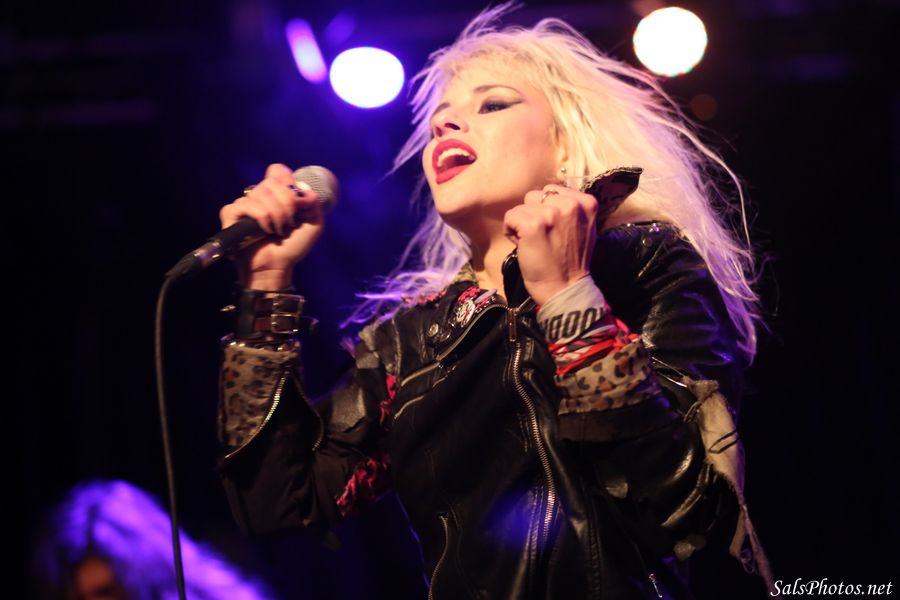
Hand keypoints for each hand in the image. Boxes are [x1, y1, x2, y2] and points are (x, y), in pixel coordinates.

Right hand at [219, 163, 324, 289]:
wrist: (277, 266)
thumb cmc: (291, 246)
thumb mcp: (314, 223)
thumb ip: (313, 202)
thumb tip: (301, 189)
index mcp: (276, 194)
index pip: (278, 171)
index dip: (288, 182)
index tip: (297, 202)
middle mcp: (259, 195)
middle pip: (272, 181)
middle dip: (287, 204)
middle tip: (290, 223)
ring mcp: (244, 204)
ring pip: (261, 193)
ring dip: (276, 214)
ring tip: (278, 230)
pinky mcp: (231, 214)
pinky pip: (246, 204)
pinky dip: (262, 218)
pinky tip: (265, 231)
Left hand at [503, 184, 597, 304]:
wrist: (564, 288)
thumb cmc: (570, 262)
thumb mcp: (583, 227)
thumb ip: (570, 209)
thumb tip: (548, 197)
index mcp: (587, 202)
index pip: (553, 190)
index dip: (547, 210)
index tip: (554, 230)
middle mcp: (571, 204)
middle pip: (536, 195)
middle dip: (534, 214)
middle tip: (543, 237)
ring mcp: (551, 213)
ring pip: (522, 206)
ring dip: (522, 222)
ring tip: (534, 242)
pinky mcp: (533, 224)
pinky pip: (510, 217)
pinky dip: (511, 232)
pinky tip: (523, 246)